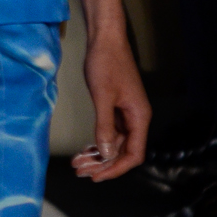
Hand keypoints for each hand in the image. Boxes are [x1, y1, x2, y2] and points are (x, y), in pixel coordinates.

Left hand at [71, 31, 150, 181]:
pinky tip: (83, 150)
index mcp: (139, 116)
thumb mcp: (103, 96)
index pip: (134, 154)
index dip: (116, 168)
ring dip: (97, 155)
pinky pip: (109, 132)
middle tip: (80, 172)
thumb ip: (104, 126)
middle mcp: (136, 117)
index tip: (97, 176)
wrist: (105, 40)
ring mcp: (126, 113)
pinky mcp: (115, 108)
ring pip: (114, 144)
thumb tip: (105, 153)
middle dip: (102, 164)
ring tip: (77, 164)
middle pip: (122, 152)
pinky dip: (96, 142)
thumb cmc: (106, 63)